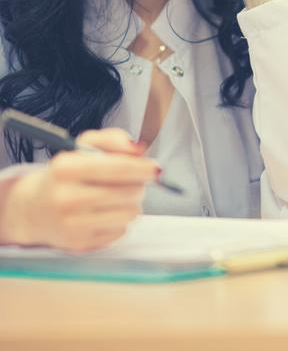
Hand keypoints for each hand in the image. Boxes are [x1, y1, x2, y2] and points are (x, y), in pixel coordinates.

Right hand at [0, 128, 157, 250]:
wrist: (33, 209)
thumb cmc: (66, 174)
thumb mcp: (84, 146)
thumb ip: (114, 139)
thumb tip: (139, 148)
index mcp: (66, 168)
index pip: (117, 168)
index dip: (142, 168)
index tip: (156, 169)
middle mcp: (65, 198)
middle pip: (128, 192)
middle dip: (139, 185)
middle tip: (134, 181)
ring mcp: (71, 225)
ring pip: (129, 214)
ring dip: (131, 203)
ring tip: (117, 197)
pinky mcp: (79, 245)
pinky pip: (120, 232)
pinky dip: (119, 221)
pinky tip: (104, 214)